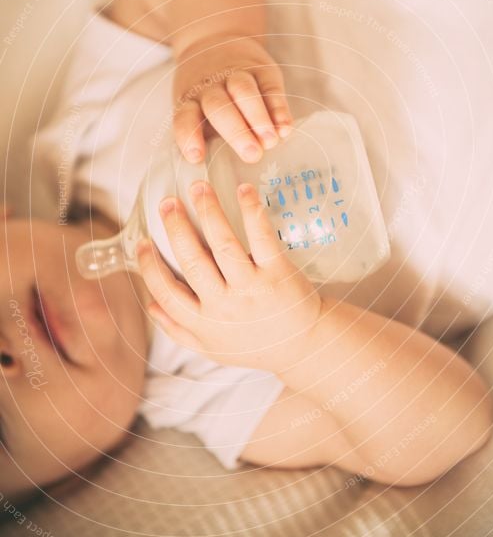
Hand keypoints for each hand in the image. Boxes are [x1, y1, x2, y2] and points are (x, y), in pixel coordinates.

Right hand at [136, 180, 321, 370]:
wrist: (305, 346)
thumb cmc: (256, 344)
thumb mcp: (213, 348)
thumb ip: (179, 329)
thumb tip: (149, 304)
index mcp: (204, 323)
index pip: (167, 292)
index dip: (150, 266)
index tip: (142, 241)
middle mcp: (225, 307)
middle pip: (192, 261)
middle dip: (176, 228)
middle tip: (168, 202)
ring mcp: (252, 289)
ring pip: (223, 245)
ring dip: (208, 212)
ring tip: (198, 188)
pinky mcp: (278, 274)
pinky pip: (261, 238)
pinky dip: (250, 212)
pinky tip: (243, 191)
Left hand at [172, 35, 292, 163]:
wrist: (215, 40)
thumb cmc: (207, 93)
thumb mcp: (196, 109)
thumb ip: (204, 134)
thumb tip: (212, 172)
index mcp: (189, 100)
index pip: (185, 117)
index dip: (189, 136)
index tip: (197, 157)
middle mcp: (210, 86)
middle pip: (219, 106)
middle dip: (236, 131)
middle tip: (252, 155)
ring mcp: (235, 73)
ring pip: (244, 91)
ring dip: (258, 117)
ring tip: (271, 141)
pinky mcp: (261, 68)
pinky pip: (270, 87)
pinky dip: (279, 108)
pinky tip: (285, 128)